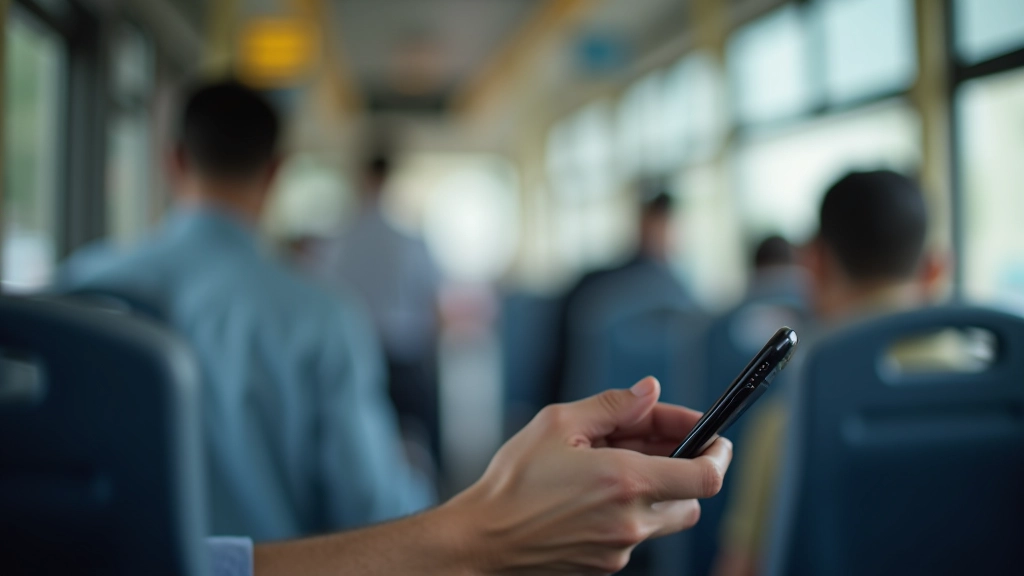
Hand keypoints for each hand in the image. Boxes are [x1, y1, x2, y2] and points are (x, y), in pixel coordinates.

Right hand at [441, 377, 732, 574]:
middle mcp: (632, 520)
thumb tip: (650, 391)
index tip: (717, 438)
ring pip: (665, 518)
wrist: (484, 539)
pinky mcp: (607, 565)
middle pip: (692, 498)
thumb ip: (613, 405)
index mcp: (625, 480)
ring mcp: (621, 549)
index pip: (706, 475)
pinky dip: (631, 510)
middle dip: (684, 467)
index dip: (719, 453)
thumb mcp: (558, 423)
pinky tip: (597, 491)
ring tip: (619, 464)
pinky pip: (636, 534)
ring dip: (657, 489)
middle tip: (658, 441)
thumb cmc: (515, 480)